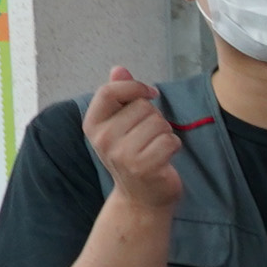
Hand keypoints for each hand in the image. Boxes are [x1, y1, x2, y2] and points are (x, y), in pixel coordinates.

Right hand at [80, 68, 185, 208]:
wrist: (141, 198)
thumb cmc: (133, 156)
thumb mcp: (120, 125)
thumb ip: (120, 95)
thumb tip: (119, 68)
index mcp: (92, 125)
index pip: (110, 91)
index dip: (134, 87)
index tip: (150, 93)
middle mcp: (103, 139)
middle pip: (142, 107)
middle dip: (154, 117)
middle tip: (148, 137)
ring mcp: (122, 154)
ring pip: (159, 123)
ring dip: (165, 133)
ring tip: (155, 148)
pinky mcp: (144, 166)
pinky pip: (170, 140)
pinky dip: (174, 146)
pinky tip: (164, 158)